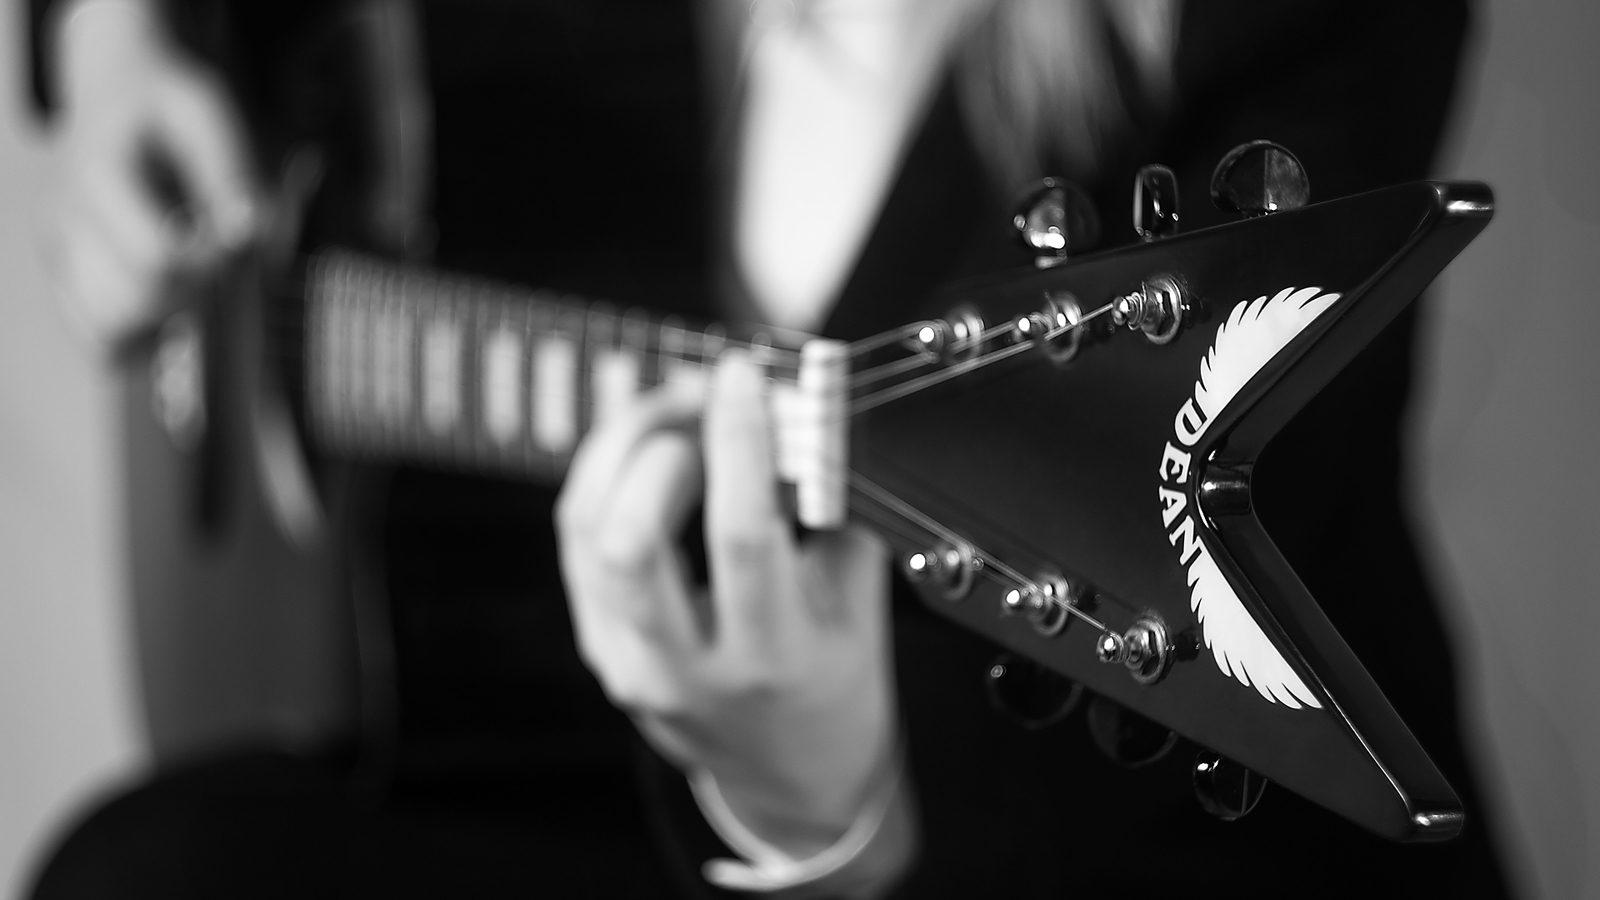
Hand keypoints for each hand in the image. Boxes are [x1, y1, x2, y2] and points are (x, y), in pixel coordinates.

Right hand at [45, 0, 259, 345]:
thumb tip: (251, 236)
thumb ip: (233, 175)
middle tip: (217, 268)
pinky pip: (99, 340)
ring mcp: (58, 254)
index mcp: (98, 175)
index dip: (210, 268)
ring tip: (193, 284)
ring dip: (164, 326)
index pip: (158, 260)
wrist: (116, 95)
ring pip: (108, 335)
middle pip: (132, 307)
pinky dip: (141, 340)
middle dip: (191, 302)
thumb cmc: (167, 105)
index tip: (233, 248)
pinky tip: (172, 310)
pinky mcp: (65, 278)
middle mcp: (65, 219)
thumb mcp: (209, 114)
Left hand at [557, 352, 896, 857]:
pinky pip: (580, 543)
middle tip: (704, 398)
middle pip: (633, 539)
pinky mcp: (601, 650)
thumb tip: (806, 411)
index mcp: (772, 659)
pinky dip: (605, 478)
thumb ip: (834, 509)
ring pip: (589, 534)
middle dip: (662, 444)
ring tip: (673, 409)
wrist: (796, 777)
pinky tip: (641, 445)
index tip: (742, 377)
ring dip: (623, 450)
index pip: (741, 537)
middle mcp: (689, 669)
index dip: (738, 443)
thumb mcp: (860, 603)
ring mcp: (632, 665)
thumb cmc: (834, 686)